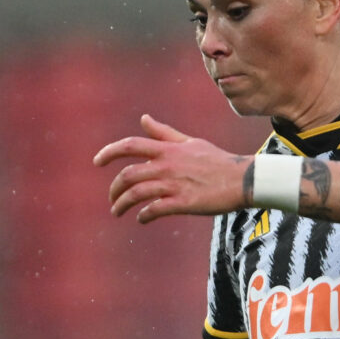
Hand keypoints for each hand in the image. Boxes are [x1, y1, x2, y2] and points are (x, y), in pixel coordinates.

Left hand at [95, 116, 248, 223]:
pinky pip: (154, 209)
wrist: (242, 179)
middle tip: (112, 199)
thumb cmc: (217, 161)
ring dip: (122, 205)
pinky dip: (143, 216)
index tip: (97, 162)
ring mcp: (174, 184)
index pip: (130, 146)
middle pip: (128, 175)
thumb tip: (143, 119)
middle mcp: (167, 165)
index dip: (109, 152)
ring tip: (117, 212)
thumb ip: (164, 133)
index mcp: (167, 150)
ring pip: (136, 194)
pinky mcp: (183, 203)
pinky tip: (142, 219)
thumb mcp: (189, 142)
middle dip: (114, 189)